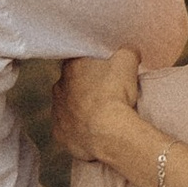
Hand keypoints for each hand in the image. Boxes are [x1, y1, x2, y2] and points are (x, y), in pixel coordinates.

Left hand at [54, 47, 144, 165]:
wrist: (107, 132)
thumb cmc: (114, 94)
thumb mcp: (128, 62)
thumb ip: (127, 52)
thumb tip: (130, 52)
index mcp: (71, 67)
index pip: (78, 61)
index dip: (92, 66)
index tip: (106, 73)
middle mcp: (58, 88)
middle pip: (72, 85)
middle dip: (86, 89)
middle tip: (107, 95)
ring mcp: (57, 112)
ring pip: (69, 108)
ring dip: (82, 110)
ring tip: (103, 117)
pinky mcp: (59, 134)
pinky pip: (68, 130)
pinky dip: (79, 131)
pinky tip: (94, 132)